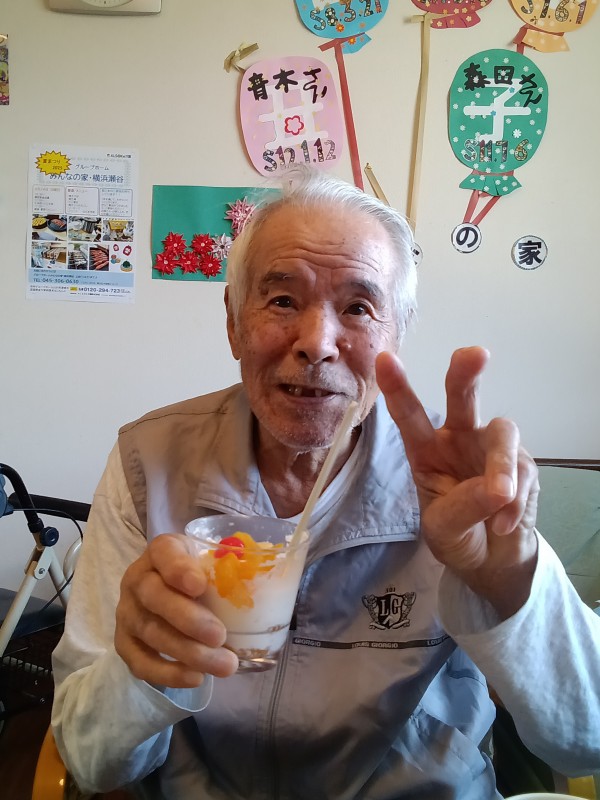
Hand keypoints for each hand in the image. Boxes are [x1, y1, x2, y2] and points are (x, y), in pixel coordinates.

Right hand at [115, 533, 238, 687]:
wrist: (168, 592)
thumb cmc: (198, 575)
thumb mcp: (210, 562)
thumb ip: (228, 569)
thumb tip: (267, 585)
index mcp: (160, 551)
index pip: (164, 553)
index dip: (179, 569)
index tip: (200, 585)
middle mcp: (137, 579)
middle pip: (155, 597)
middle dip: (188, 619)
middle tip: (219, 636)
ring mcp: (127, 612)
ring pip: (152, 633)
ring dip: (189, 652)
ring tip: (225, 665)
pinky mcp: (124, 643)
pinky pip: (140, 662)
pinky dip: (168, 673)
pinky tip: (196, 678)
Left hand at [376, 347, 539, 618]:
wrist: (493, 560)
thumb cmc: (457, 534)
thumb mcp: (444, 528)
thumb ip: (463, 507)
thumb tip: (497, 490)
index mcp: (425, 449)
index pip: (409, 415)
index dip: (397, 387)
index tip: (384, 359)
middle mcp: (458, 439)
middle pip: (463, 398)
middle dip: (465, 373)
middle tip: (475, 354)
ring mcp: (492, 448)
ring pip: (502, 434)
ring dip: (501, 465)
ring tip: (499, 497)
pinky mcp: (523, 464)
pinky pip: (523, 473)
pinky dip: (514, 503)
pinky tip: (502, 526)